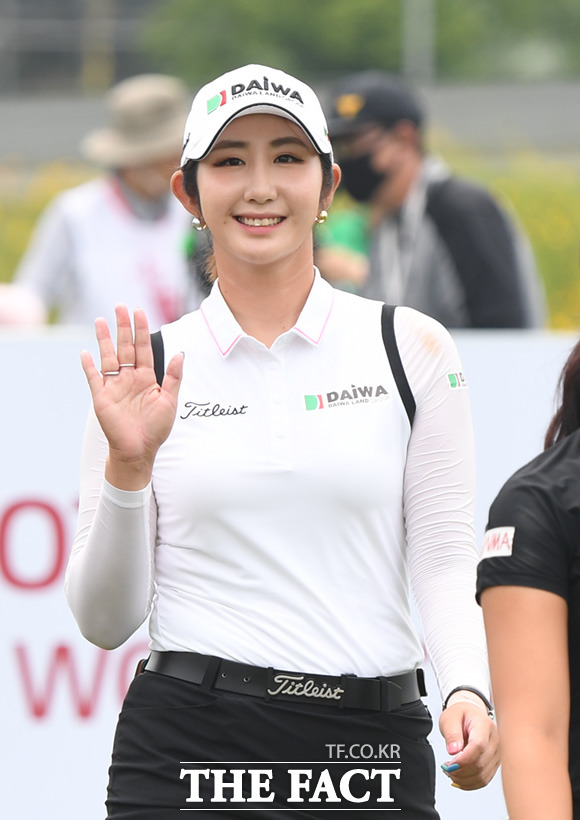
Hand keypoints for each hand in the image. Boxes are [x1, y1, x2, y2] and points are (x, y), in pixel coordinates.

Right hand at [80, 305, 183, 488]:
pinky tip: (86, 352)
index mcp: (146, 377)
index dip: (141, 330)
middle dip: (123, 327)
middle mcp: (129, 378)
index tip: (138, 311)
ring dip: (103, 339)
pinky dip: (89, 366)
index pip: (143, 348)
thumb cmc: (156, 428)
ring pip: (108, 357)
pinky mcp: (101, 397)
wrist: (139, 451)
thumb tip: (180, 353)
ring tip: (100, 320)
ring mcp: (114, 386)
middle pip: (125, 347)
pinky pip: (94, 378)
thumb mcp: (170, 401)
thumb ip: (173, 377)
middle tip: (120, 306)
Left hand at [438, 698, 499, 789]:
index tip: (450, 763)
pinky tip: (459, 778)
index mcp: (484, 725)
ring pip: (483, 775)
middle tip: (446, 768)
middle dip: (460, 770)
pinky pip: (484, 779)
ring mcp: (497, 753)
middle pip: (481, 763)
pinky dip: (470, 783)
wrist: (471, 715)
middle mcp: (495, 740)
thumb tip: (453, 751)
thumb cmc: (461, 715)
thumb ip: (452, 733)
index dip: (464, 759)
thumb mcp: (450, 718)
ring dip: (464, 779)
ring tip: (451, 772)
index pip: (479, 746)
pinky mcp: (494, 764)